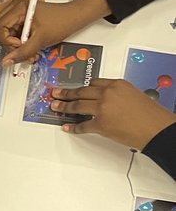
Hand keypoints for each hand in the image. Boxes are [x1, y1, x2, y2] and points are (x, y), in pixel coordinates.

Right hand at [0, 0, 109, 66]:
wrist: (74, 17)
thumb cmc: (60, 23)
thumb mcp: (40, 40)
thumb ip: (22, 52)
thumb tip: (5, 62)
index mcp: (17, 8)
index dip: (7, 41)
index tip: (22, 46)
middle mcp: (13, 8)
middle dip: (9, 45)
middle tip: (24, 51)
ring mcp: (15, 13)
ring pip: (3, 35)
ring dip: (15, 47)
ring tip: (30, 53)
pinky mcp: (19, 19)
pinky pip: (11, 34)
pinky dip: (19, 44)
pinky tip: (30, 48)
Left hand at [50, 77, 175, 148]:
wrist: (156, 128)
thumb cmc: (150, 114)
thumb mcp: (133, 95)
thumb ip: (118, 95)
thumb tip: (107, 100)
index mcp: (116, 84)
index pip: (93, 83)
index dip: (82, 87)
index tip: (75, 88)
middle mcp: (107, 93)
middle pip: (81, 92)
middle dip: (66, 93)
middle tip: (56, 93)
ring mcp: (102, 109)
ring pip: (77, 106)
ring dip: (64, 107)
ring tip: (55, 106)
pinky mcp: (100, 124)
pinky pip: (82, 126)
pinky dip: (73, 127)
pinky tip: (66, 127)